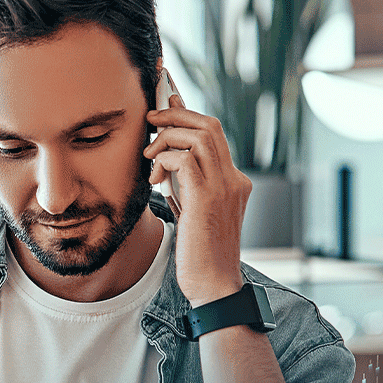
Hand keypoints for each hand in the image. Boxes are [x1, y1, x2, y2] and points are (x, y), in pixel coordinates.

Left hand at [144, 94, 248, 306]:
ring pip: (198, 135)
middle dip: (175, 113)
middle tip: (150, 118)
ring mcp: (224, 187)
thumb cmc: (199, 253)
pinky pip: (186, 159)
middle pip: (208, 124)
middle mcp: (233, 179)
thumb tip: (165, 162)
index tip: (166, 98)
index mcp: (233, 180)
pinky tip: (154, 176)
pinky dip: (165, 158)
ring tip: (149, 155)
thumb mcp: (193, 211)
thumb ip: (186, 185)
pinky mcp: (208, 198)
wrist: (214, 284)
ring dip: (167, 137)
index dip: (188, 112)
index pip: (212, 133)